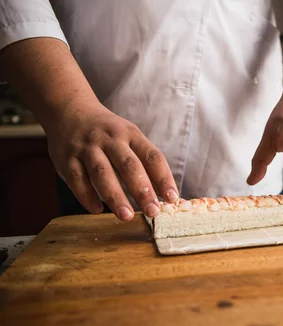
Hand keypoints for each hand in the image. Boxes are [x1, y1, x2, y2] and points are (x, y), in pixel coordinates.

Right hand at [45, 103, 178, 220]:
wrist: (69, 109)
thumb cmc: (108, 132)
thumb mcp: (129, 136)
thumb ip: (144, 162)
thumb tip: (166, 195)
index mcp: (130, 134)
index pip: (152, 156)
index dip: (163, 177)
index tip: (172, 198)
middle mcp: (110, 139)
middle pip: (129, 165)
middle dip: (142, 190)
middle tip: (152, 211)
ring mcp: (87, 148)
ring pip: (102, 173)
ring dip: (115, 196)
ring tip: (126, 216)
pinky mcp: (66, 158)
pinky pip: (77, 179)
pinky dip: (86, 196)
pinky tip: (97, 210)